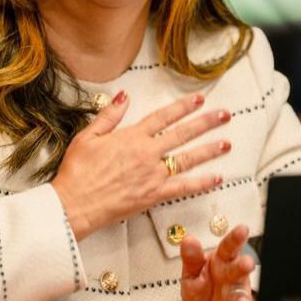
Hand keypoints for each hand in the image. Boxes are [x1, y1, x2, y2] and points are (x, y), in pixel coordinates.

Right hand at [52, 91, 230, 240]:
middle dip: (205, 123)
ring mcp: (152, 175)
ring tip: (226, 143)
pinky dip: (201, 183)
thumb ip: (109, 116)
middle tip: (224, 115)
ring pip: (187, 159)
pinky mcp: (153, 195)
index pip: (162, 117)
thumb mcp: (87, 137)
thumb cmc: (77, 172)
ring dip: (209, 150)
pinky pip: (183, 188)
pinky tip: (216, 178)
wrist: (74, 204)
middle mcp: (146, 153)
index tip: (198, 99)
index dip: (182, 107)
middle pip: (182, 134)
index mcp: (130, 137)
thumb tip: (123, 96)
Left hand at [180, 224, 255, 300]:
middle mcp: (233, 279)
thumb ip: (191, 259)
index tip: (242, 229)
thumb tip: (188, 240)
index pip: (228, 248)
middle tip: (247, 263)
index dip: (235, 239)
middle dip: (242, 267)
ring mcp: (238, 299)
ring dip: (242, 300)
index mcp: (221, 264)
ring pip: (242, 297)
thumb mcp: (191, 276)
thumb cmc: (203, 292)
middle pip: (238, 270)